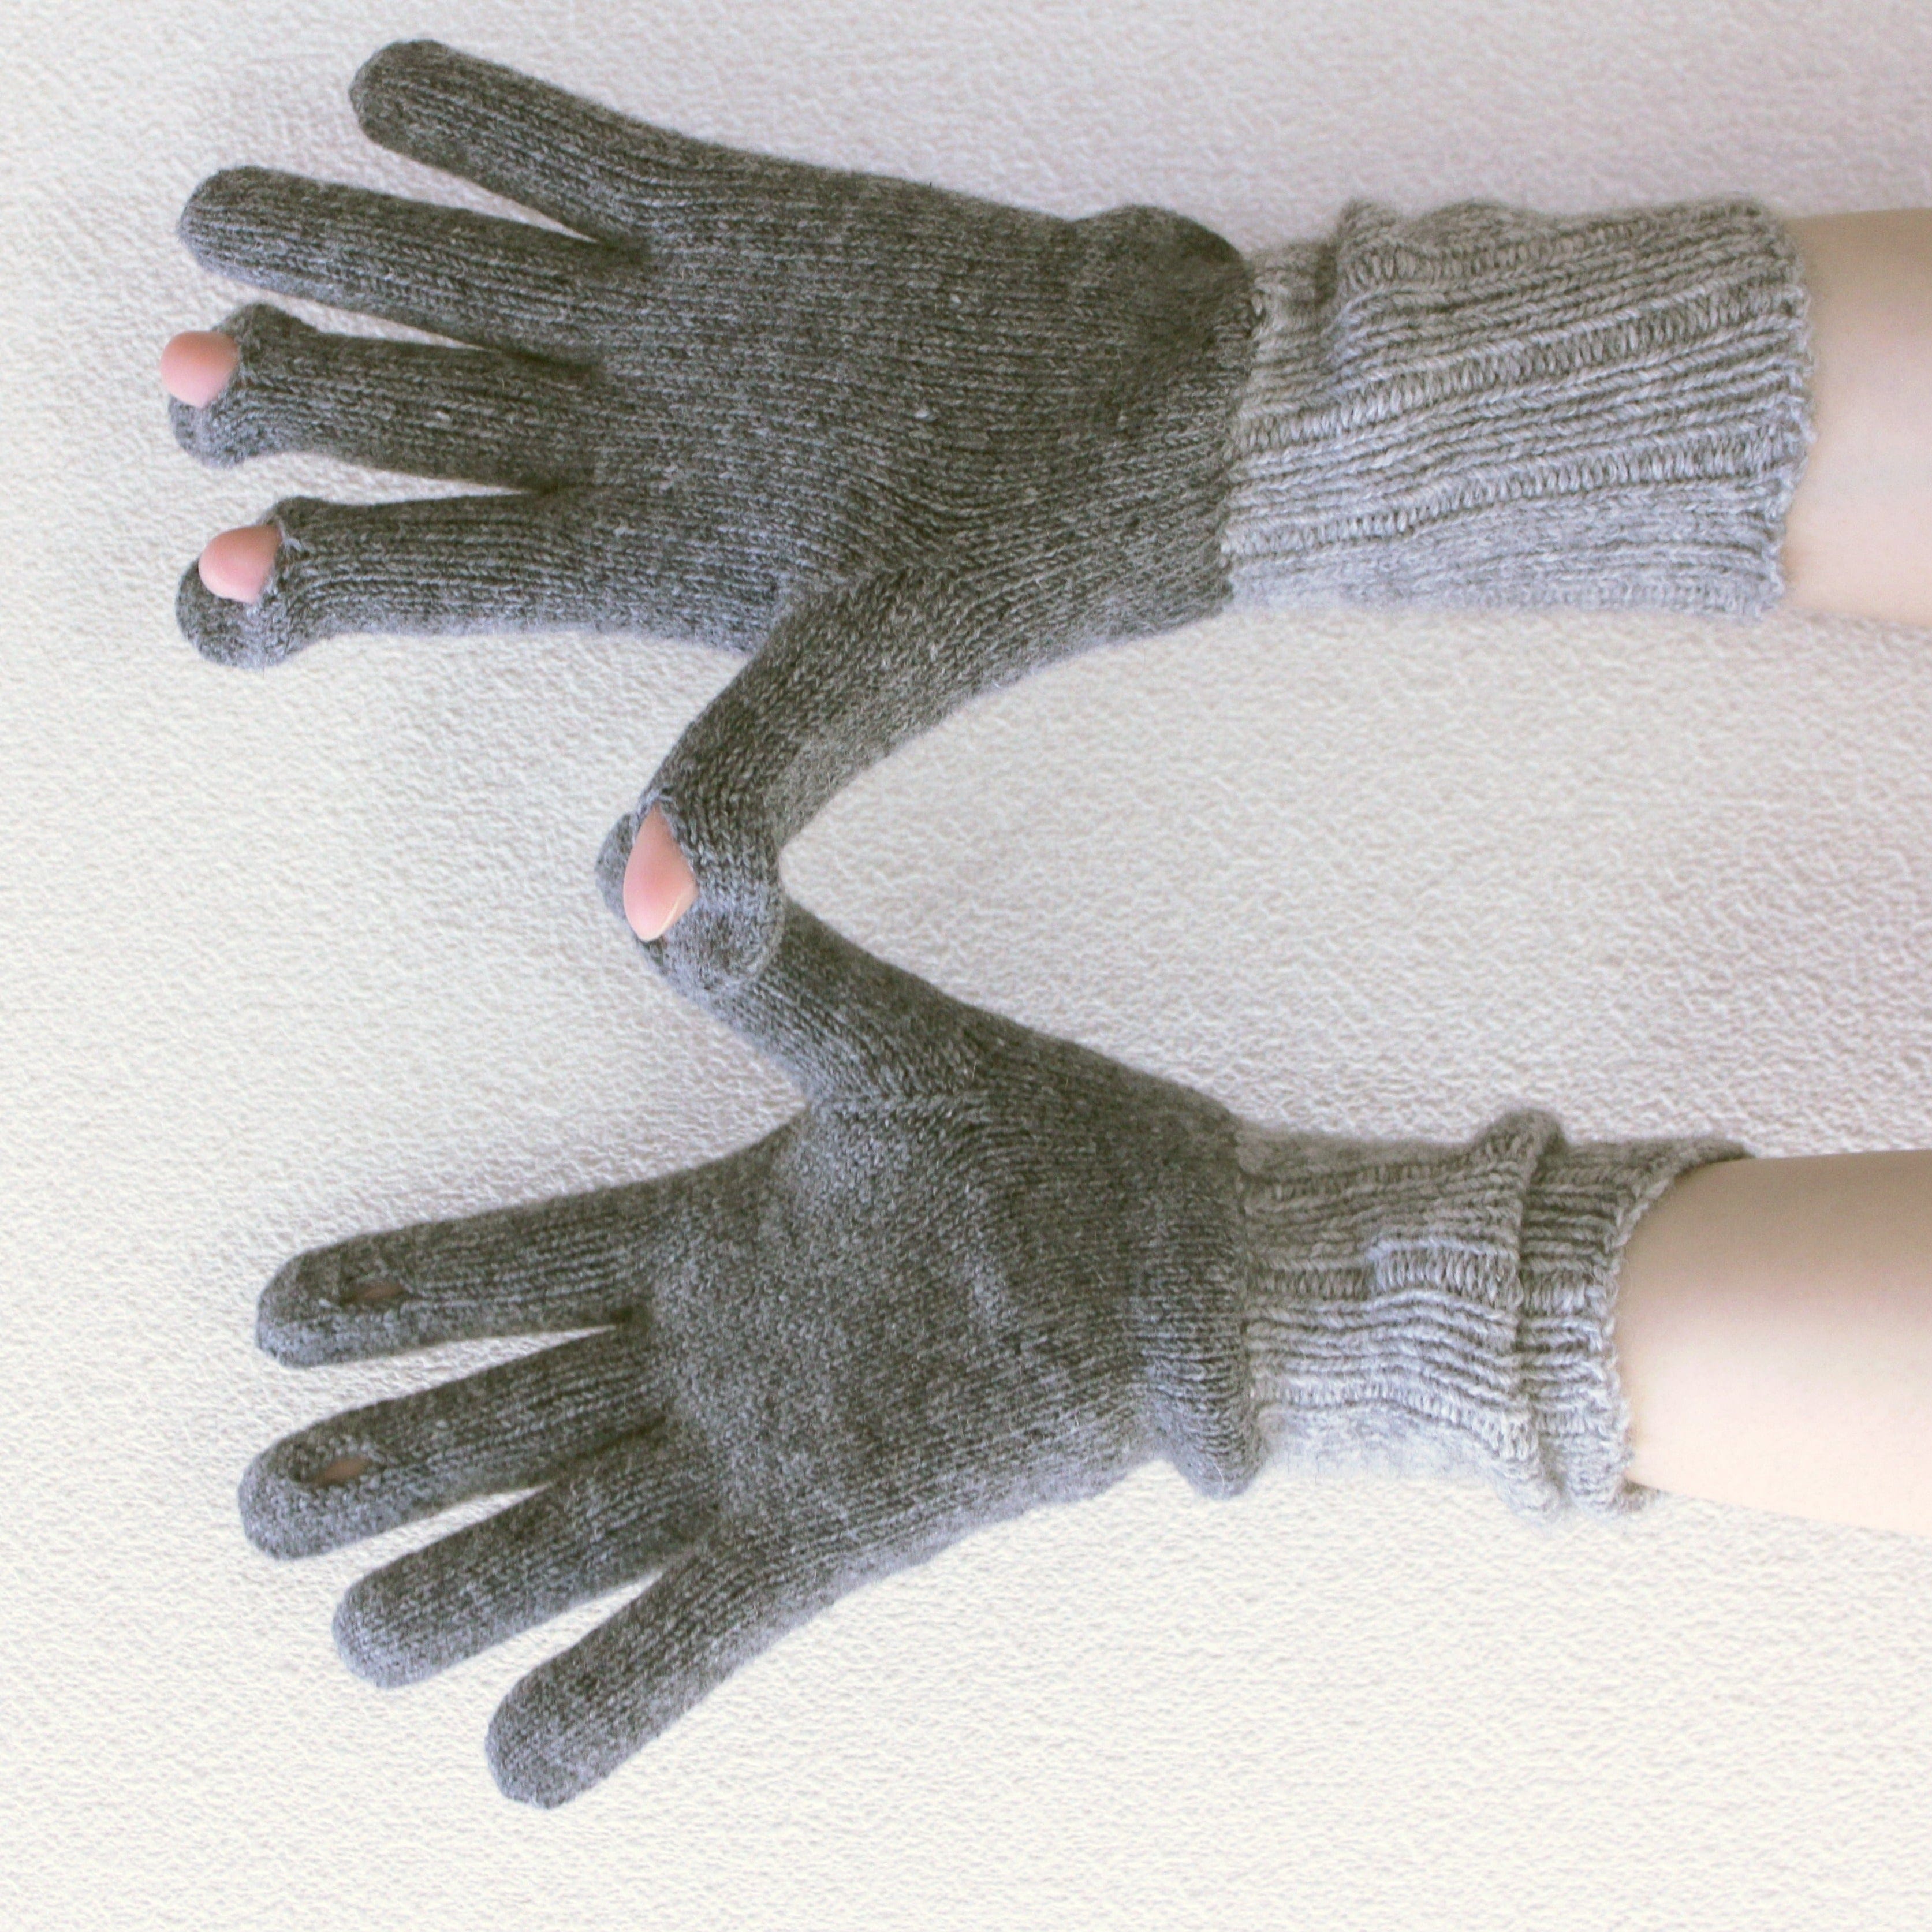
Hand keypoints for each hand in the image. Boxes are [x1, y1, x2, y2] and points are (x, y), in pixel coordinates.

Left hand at [164, 41, 1251, 950]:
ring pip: (464, 275)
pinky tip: (384, 99)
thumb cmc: (1024, 566)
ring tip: (221, 221)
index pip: (444, 566)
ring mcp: (673, 327)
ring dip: (338, 248)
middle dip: (296, 399)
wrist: (1152, 426)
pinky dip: (476, 122)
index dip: (323, 572)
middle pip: (420, 415)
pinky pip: (573, 157)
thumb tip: (645, 913)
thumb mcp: (869, 680)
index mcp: (643, 564)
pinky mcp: (736, 215)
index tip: (221, 575)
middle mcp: (634, 445)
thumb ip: (747, 777)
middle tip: (194, 384)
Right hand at [242, 900, 1257, 1806]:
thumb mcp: (893, 1044)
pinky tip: (518, 1761)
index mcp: (719, 1227)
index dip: (401, 1290)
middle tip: (266, 1498)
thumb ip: (773, 972)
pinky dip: (613, 1697)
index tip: (275, 1312)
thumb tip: (652, 858)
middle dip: (391, 1458)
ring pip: (578, 1536)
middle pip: (515, 1417)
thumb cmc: (1063, 1140)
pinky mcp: (847, 1533)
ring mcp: (773, 1450)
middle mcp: (721, 1351)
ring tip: (353, 1631)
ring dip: (464, 1587)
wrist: (1193, 1265)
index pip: (524, 1262)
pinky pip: (700, 1630)